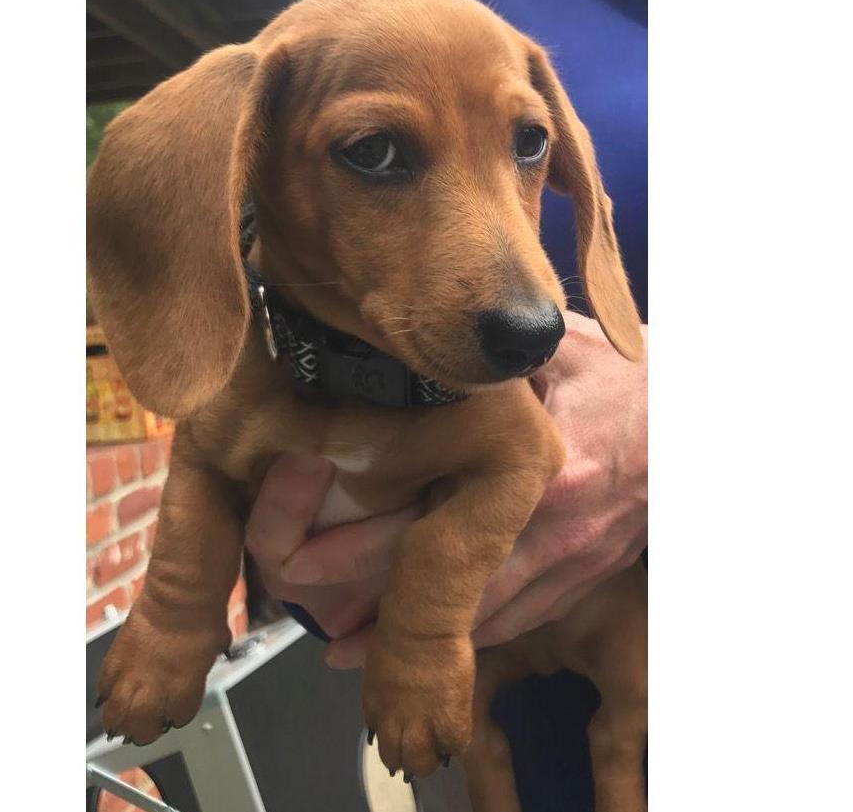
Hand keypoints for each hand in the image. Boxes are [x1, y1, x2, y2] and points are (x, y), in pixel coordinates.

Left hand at [244, 311, 646, 666]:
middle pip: (452, 586)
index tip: (300, 555)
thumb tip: (419, 347)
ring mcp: (574, 563)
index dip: (364, 548)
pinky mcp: (584, 577)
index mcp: (543, 471)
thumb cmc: (622, 378)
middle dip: (377, 609)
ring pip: (482, 617)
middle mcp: (556, 530)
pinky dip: (466, 639)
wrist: (694, 423)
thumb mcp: (558, 351)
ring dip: (417, 639)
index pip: (436, 521)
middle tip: (306, 612)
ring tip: (344, 648)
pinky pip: (519, 619)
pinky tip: (424, 647)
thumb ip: (493, 359)